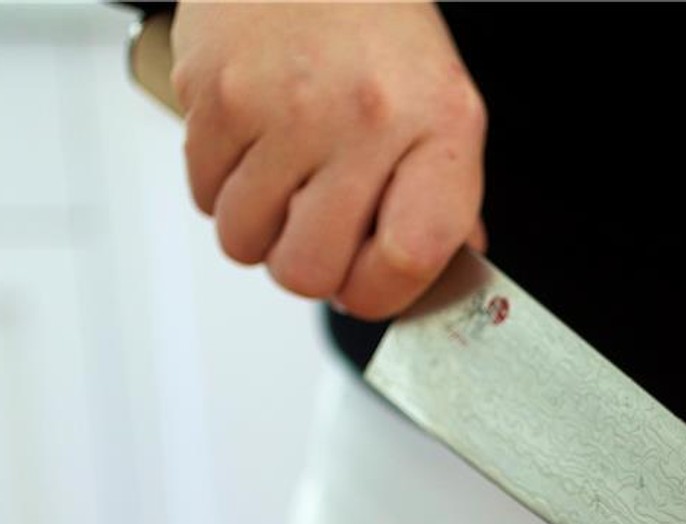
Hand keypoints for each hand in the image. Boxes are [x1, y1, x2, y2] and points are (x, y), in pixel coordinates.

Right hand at [170, 2, 485, 319]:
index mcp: (438, 128)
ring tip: (286, 186)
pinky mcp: (214, 96)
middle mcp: (362, 119)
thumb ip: (445, 201)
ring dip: (262, 234)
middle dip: (310, 271)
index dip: (381, 296)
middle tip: (319, 237)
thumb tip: (438, 275)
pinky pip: (204, 196)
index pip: (407, 259)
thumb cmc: (378, 29)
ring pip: (246, 244)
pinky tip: (256, 152)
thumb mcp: (444, 108)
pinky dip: (224, 190)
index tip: (369, 288)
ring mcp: (282, 109)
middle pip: (310, 272)